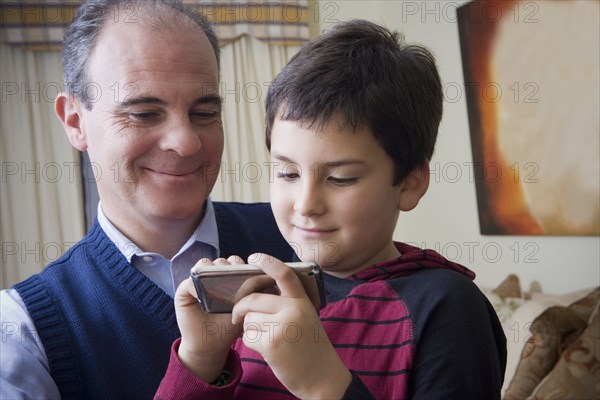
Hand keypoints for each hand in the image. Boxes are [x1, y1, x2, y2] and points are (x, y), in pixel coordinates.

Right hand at [175, 256, 243, 381]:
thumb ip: (255, 294)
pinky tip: (203, 296)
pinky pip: (189, 280)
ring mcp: (197, 282)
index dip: (241, 265)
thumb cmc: (229, 327)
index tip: (249, 274)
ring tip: (220, 286)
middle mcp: (211, 278)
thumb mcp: (245, 309)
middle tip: (235, 279)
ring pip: (205, 265)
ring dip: (213, 271)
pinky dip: (197, 285)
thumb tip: (271, 279)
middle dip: (229, 266)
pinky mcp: (184, 291)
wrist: (211, 346)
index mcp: (227, 279)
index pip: (234, 262)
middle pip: (221, 261)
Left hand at [232, 254, 351, 398]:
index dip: (267, 262)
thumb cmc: (311, 348)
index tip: (253, 258)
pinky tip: (267, 350)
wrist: (323, 378)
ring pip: (248, 319)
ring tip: (268, 339)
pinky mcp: (272, 344)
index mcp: (302, 301)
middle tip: (236, 317)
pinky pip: (248, 337)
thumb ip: (288, 304)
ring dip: (250, 330)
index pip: (284, 274)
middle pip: (253, 300)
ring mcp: (283, 326)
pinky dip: (252, 344)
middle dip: (240, 308)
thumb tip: (258, 292)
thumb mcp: (306, 318)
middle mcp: (293, 310)